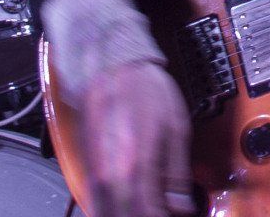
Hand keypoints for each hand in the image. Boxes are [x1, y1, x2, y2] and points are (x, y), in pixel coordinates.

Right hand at [79, 61, 193, 216]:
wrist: (112, 67)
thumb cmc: (144, 91)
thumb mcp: (176, 129)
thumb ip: (177, 174)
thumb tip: (182, 207)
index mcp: (136, 167)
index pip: (148, 216)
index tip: (178, 216)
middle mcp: (110, 177)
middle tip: (166, 211)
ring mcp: (94, 175)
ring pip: (106, 215)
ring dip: (129, 215)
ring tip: (152, 208)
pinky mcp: (88, 171)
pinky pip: (97, 203)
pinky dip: (114, 210)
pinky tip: (131, 206)